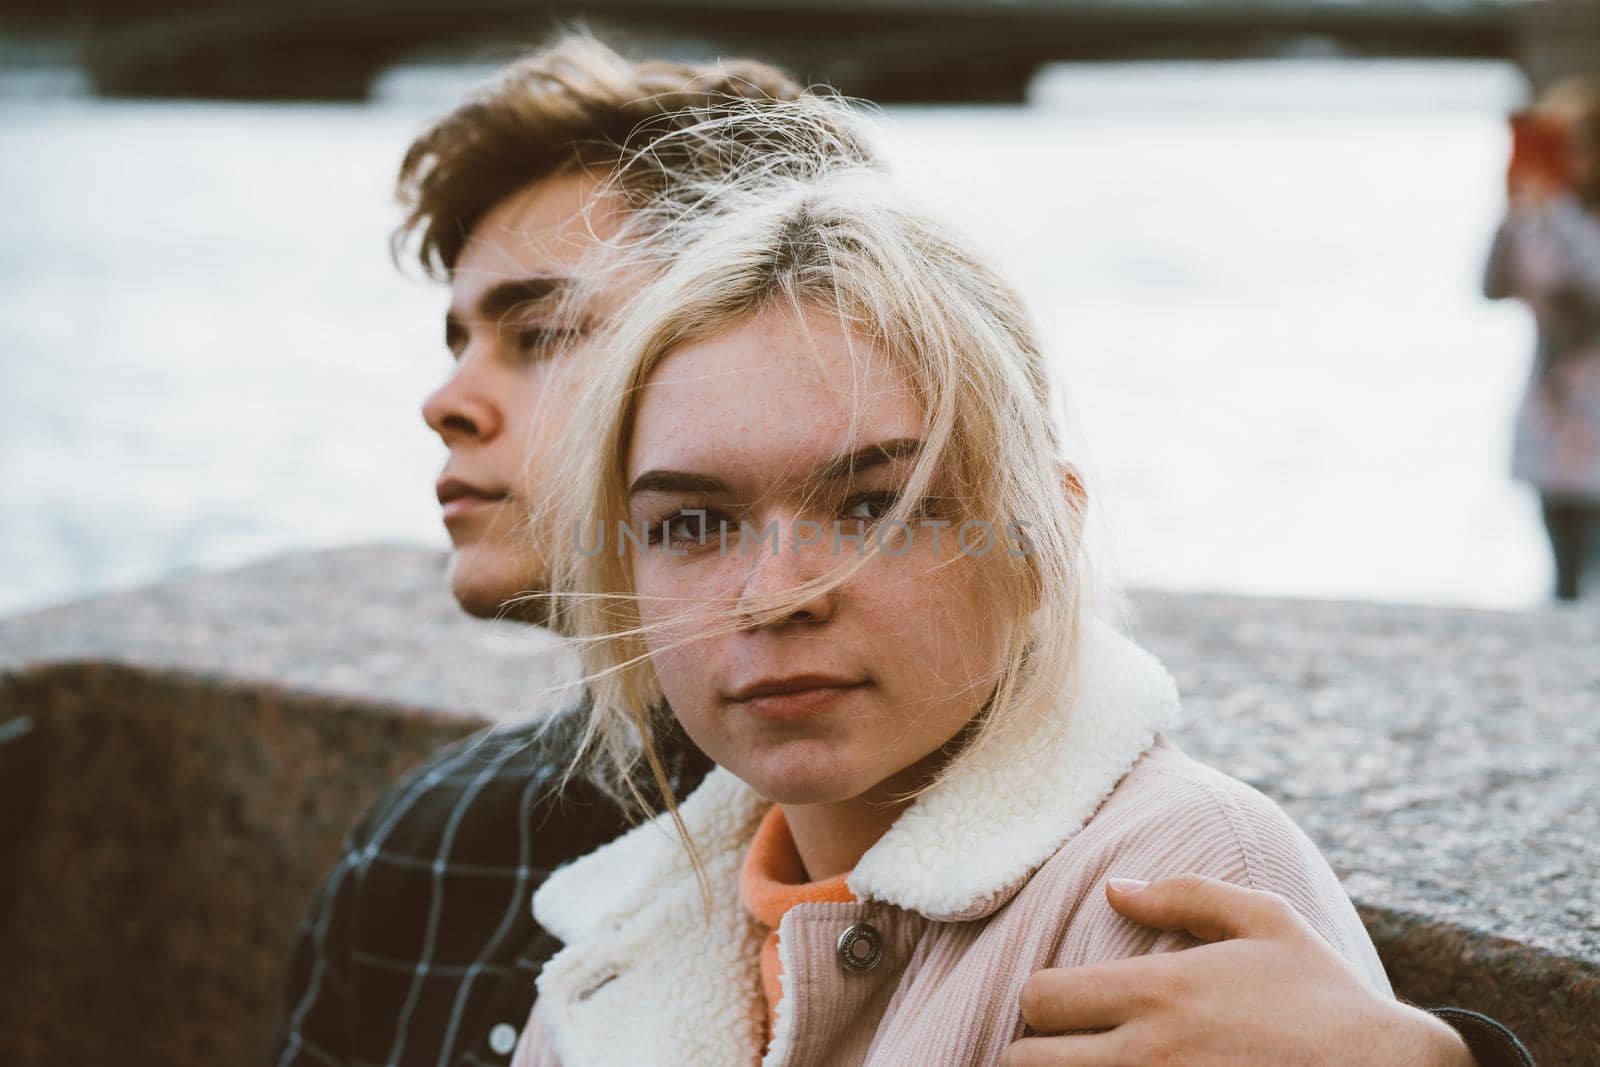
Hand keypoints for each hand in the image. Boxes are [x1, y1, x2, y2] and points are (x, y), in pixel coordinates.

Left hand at [1002, 874, 1476, 1066]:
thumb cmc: (1327, 999)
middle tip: (1071, 1050)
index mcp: (1156, 993)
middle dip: (1039, 1054)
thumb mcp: (1266, 922)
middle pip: (1024, 1062)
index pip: (1037, 1000)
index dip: (1043, 1004)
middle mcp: (1147, 1056)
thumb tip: (1114, 890)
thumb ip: (1183, 896)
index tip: (1069, 1010)